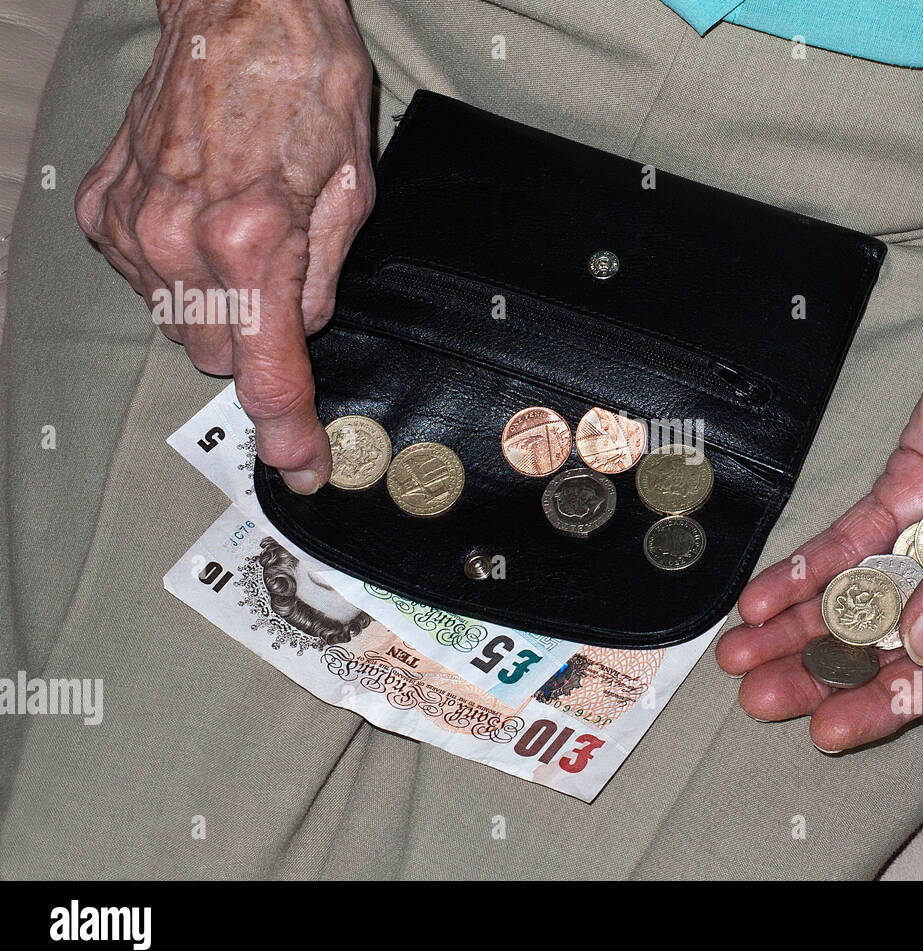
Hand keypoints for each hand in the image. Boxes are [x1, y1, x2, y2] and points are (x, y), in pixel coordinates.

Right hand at [74, 0, 374, 491]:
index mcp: (251, 240)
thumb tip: (300, 333)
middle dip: (259, 337)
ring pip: (180, 322)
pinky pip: (143, 281)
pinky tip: (201, 218)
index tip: (302, 465)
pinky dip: (177, 269)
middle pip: (221, 355)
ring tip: (243, 228)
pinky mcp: (102, 208)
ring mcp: (130, 226)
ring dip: (217, 303)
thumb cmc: (305, 82)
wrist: (238, 8)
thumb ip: (323, 280)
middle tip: (281, 275)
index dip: (291, 428)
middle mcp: (178, 241)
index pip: (269, 370)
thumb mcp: (353, 189)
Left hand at [716, 44, 922, 751]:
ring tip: (742, 655)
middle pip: (897, 639)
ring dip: (804, 624)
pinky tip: (763, 594)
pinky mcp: (913, 482)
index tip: (828, 730)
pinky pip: (852, 535)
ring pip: (864, 592)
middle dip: (829, 669)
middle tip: (760, 697)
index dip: (891, 704)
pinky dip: (809, 565)